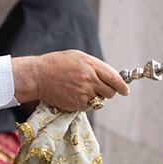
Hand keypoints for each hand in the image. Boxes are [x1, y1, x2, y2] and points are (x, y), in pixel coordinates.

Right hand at [12, 50, 128, 112]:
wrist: (38, 76)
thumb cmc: (56, 64)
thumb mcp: (77, 57)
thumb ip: (94, 66)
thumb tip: (108, 75)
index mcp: (91, 65)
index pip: (114, 78)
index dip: (122, 86)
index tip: (125, 90)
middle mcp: (90, 79)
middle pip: (110, 92)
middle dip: (108, 92)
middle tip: (100, 90)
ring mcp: (84, 92)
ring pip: (99, 100)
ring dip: (94, 97)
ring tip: (80, 90)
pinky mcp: (78, 104)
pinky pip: (88, 106)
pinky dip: (84, 103)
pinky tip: (73, 95)